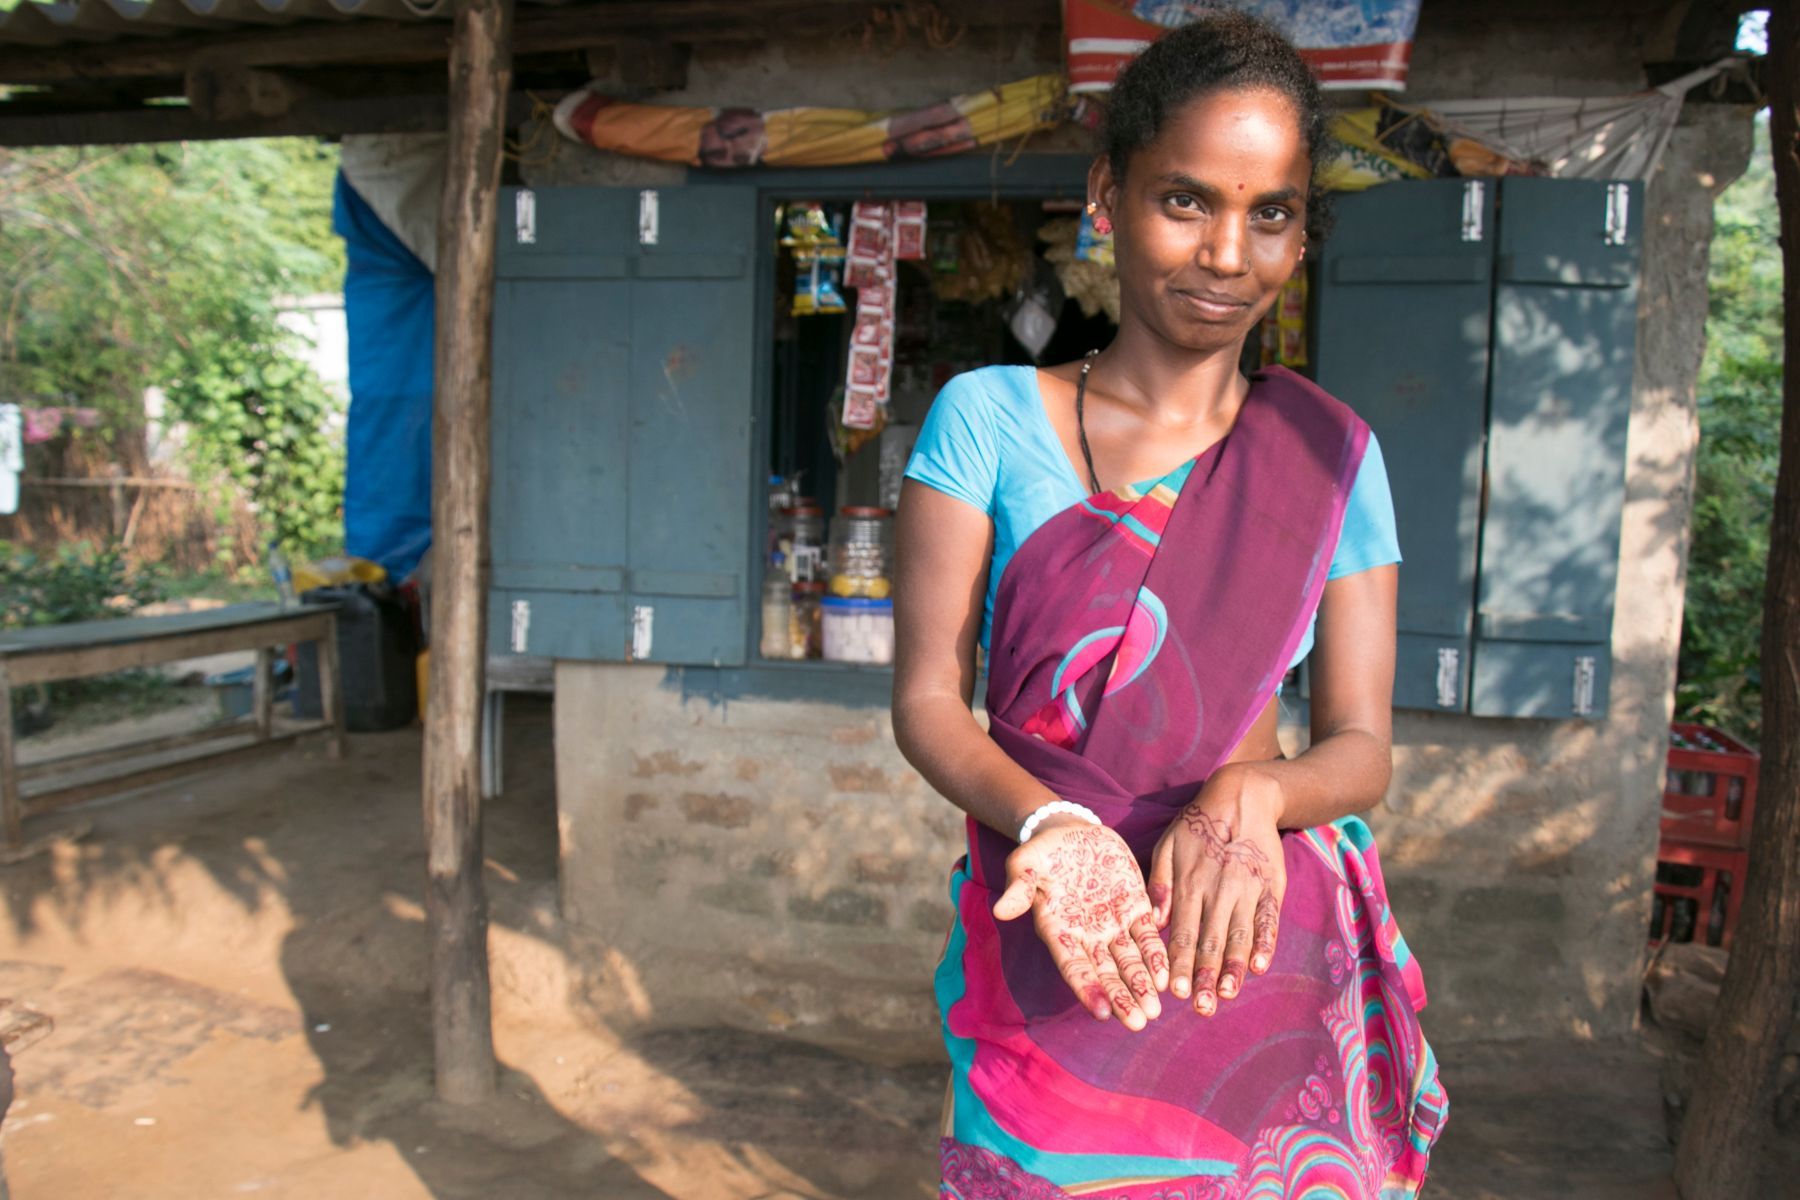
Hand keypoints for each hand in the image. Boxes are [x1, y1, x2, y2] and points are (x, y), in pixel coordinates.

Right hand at [992, 818, 1167, 1029]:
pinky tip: (1165, 976)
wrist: (1070, 831)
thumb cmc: (1042, 853)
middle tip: (1138, 1023)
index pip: (1074, 966)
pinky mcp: (1134, 906)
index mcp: (1059, 930)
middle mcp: (1088, 935)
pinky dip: (1155, 955)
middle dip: (1121, 997)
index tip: (1103, 1012)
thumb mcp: (1024, 863)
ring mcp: (1113, 923)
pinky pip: (1147, 935)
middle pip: (1105, 972)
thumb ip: (1018, 887)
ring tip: (1154, 1010)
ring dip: (1141, 984)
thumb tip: (1001, 909)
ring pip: (1129, 961)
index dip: (1088, 989)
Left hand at [1147, 764, 1286, 1016]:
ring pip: (1238, 935)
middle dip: (1203, 977)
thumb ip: (1159, 884)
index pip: (1180, 933)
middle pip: (1209, 941)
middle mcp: (1217, 891)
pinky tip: (1261, 966)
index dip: (1176, 964)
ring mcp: (1246, 890)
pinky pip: (1268, 919)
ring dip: (1233, 968)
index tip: (1172, 992)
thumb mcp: (1167, 847)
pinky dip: (1265, 943)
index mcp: (1188, 885)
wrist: (1241, 797)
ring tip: (1227, 994)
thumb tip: (1152, 921)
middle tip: (1201, 1008)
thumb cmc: (1195, 827)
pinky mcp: (1270, 888)